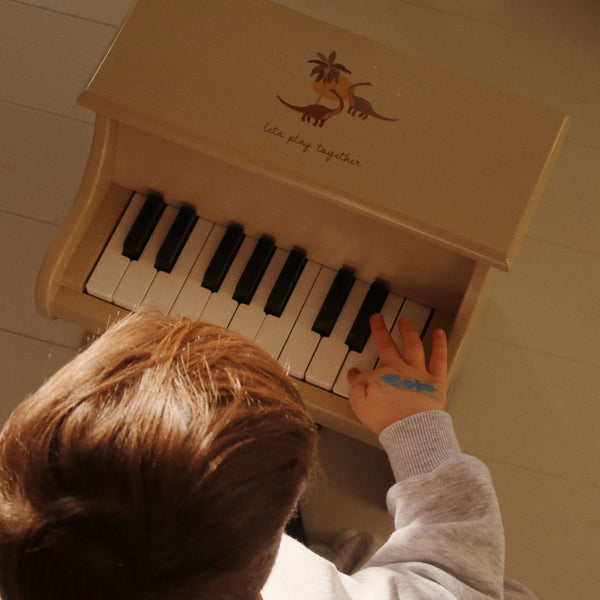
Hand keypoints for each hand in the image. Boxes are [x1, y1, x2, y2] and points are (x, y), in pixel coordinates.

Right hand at [347, 314, 446, 434]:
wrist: (412, 430)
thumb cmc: (388, 420)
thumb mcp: (361, 405)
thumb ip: (356, 388)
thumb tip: (354, 377)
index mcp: (381, 377)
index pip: (366, 372)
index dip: (358, 374)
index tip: (354, 373)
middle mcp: (399, 370)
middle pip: (387, 346)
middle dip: (380, 331)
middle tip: (377, 319)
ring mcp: (419, 374)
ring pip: (413, 346)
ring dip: (408, 331)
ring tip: (405, 321)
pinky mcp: (436, 381)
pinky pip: (439, 359)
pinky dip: (440, 344)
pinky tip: (440, 333)